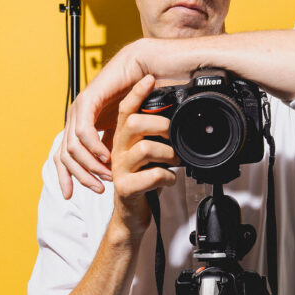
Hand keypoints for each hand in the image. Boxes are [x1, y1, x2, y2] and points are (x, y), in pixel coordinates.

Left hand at [54, 43, 147, 196]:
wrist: (144, 70)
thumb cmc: (137, 96)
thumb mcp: (123, 130)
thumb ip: (113, 145)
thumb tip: (111, 165)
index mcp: (82, 126)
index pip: (63, 157)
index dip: (66, 177)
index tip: (71, 196)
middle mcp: (76, 119)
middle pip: (64, 157)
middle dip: (80, 177)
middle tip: (98, 188)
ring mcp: (79, 110)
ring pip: (72, 147)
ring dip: (89, 165)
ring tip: (107, 175)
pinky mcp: (87, 101)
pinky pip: (84, 131)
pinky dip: (94, 147)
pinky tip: (107, 157)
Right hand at [109, 75, 178, 233]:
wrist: (130, 215)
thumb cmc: (142, 182)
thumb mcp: (148, 156)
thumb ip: (155, 138)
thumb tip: (177, 120)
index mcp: (122, 140)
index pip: (125, 110)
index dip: (136, 93)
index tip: (150, 79)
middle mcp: (117, 151)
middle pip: (134, 124)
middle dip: (160, 125)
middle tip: (172, 135)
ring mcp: (120, 169)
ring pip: (146, 148)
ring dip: (168, 154)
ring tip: (174, 161)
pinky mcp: (126, 188)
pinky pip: (154, 175)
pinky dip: (168, 177)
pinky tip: (169, 180)